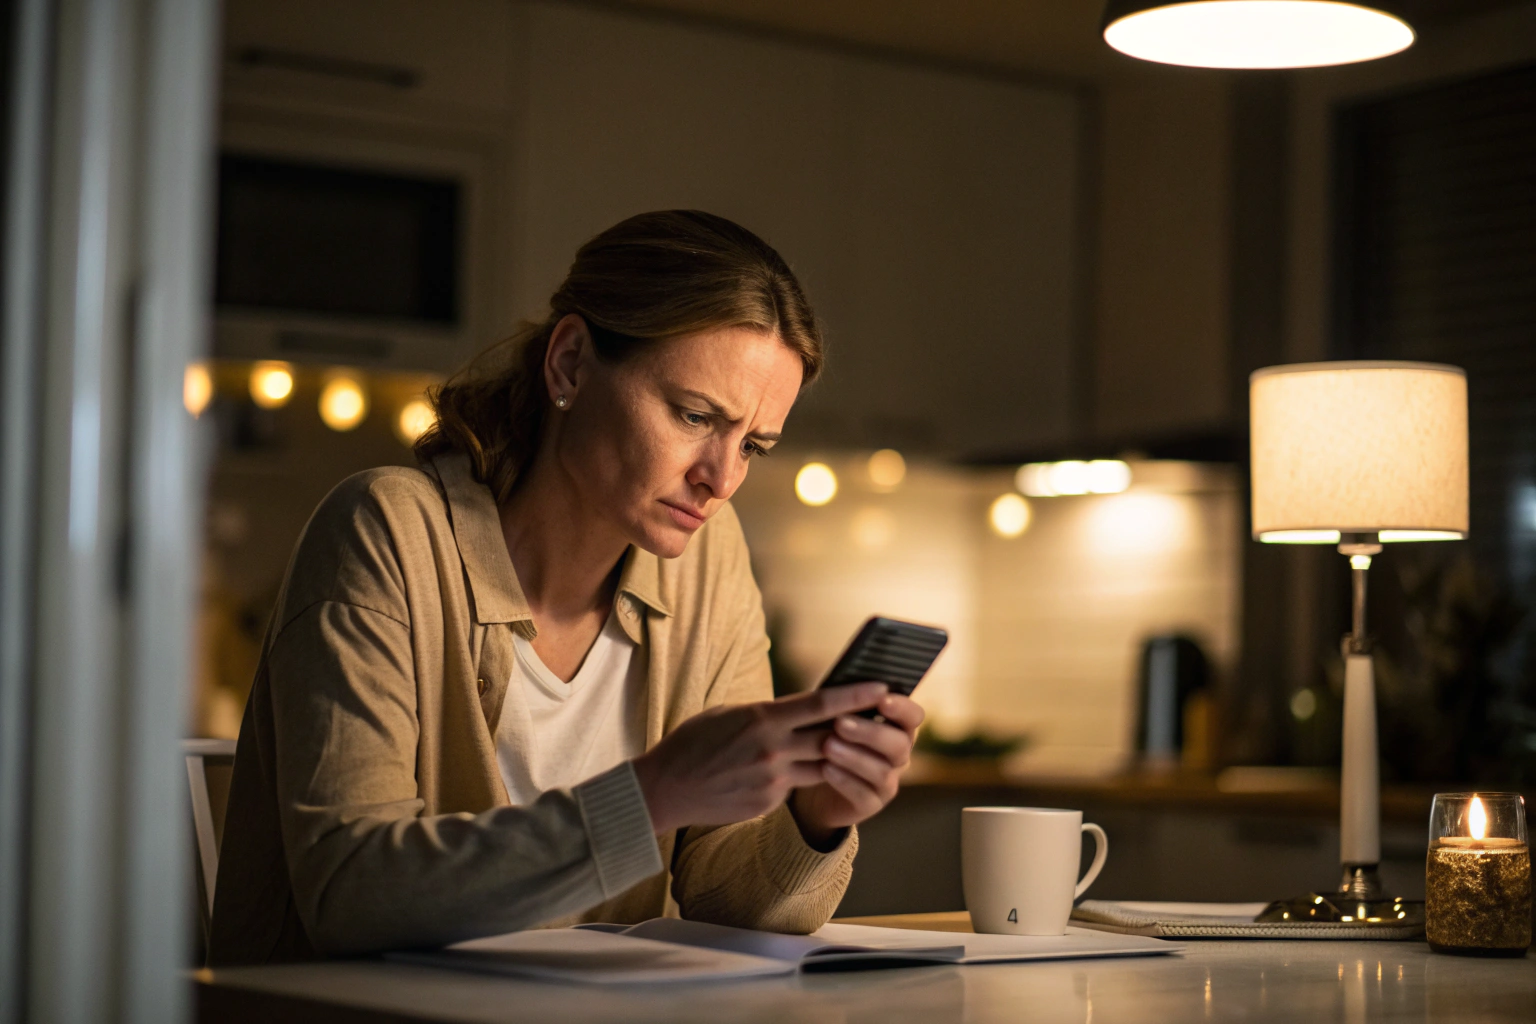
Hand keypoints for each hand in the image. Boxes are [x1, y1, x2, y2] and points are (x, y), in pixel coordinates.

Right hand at [631, 683, 890, 834]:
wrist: (665, 788)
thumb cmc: (694, 743)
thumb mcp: (729, 714)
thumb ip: (767, 714)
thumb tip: (799, 711)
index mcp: (762, 718)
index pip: (820, 704)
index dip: (855, 695)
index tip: (882, 687)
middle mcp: (773, 749)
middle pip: (831, 736)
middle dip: (860, 727)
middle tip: (884, 717)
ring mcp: (772, 779)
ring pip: (822, 766)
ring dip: (837, 757)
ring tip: (853, 746)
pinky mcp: (769, 803)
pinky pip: (796, 787)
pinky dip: (799, 776)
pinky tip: (789, 772)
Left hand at [788, 693, 923, 846]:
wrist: (810, 776)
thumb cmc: (826, 732)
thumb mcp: (835, 713)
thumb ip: (847, 701)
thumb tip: (845, 683)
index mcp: (897, 726)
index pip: (913, 716)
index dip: (902, 708)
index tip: (882, 699)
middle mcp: (898, 754)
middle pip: (899, 744)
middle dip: (870, 732)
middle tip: (840, 723)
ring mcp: (887, 781)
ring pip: (882, 771)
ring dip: (854, 757)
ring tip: (827, 746)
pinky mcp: (871, 804)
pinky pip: (864, 795)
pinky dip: (845, 780)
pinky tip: (826, 768)